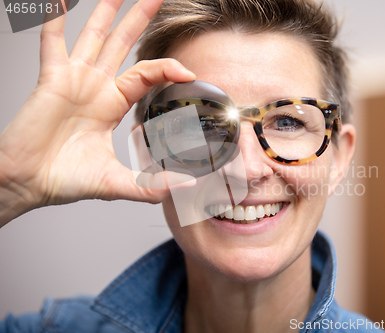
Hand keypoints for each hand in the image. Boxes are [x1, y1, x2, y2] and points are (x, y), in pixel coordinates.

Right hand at [0, 0, 194, 225]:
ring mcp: (73, 79)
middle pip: (123, 44)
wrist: (28, 183)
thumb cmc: (65, 180)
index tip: (188, 72)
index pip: (146, 75)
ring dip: (106, 10)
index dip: (167, 68)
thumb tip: (186, 187)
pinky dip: (54, 19)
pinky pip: (51, 41)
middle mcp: (95, 87)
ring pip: (94, 36)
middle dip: (139, 19)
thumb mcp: (117, 183)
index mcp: (113, 104)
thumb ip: (151, 186)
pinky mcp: (51, 79)